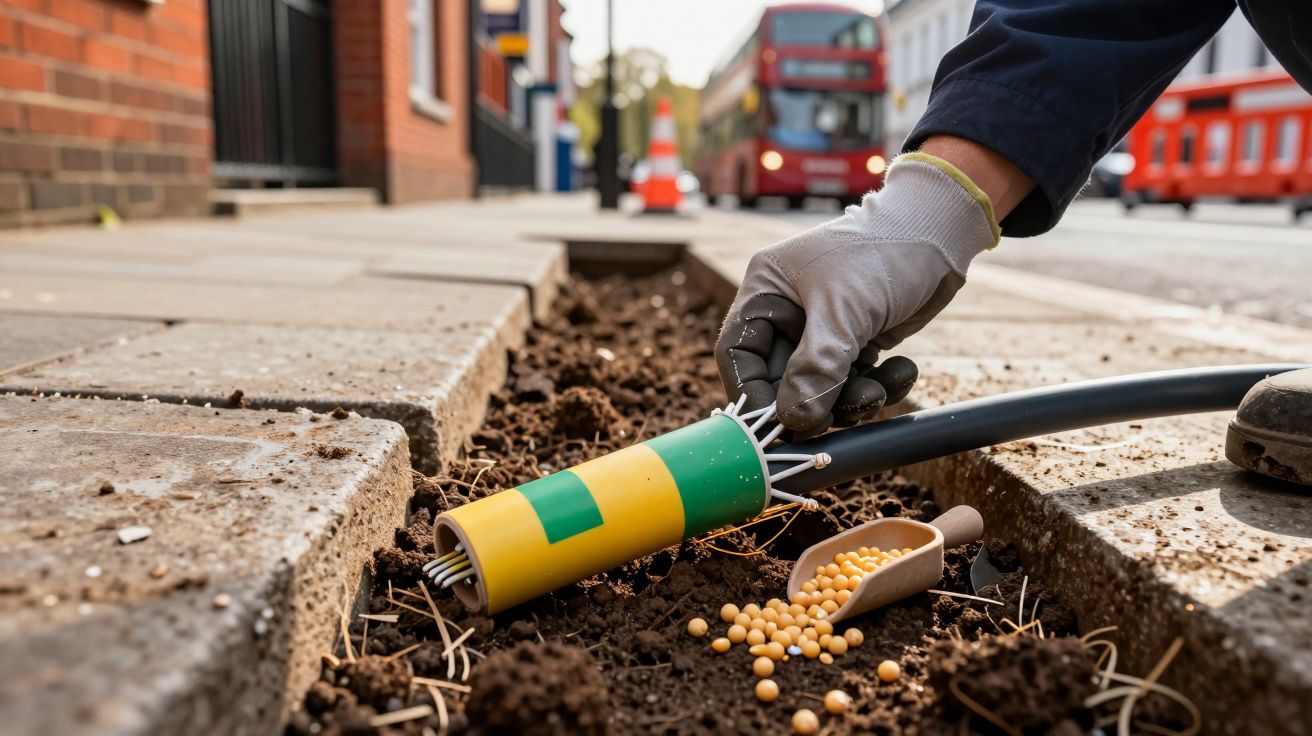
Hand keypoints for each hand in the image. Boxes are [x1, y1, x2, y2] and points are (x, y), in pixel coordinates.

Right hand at [716, 153, 1000, 437]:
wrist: (942, 232)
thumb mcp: (845, 310)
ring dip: (850, 400)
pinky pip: (854, 381)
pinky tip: (904, 370)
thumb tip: (794, 421)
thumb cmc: (883, 252)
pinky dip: (878, 386)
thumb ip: (816, 367)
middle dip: (812, 402)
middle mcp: (788, 311)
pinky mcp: (856, 341)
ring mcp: (823, 329)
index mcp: (767, 290)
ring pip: (820, 387)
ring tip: (880, 391)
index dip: (751, 392)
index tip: (775, 426)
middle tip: (840, 418)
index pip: (738, 351)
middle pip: (781, 378)